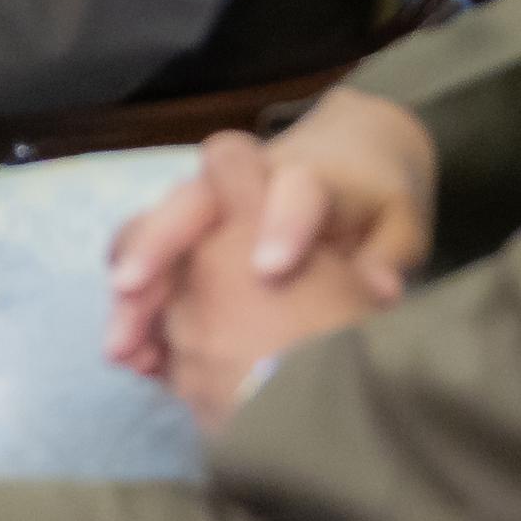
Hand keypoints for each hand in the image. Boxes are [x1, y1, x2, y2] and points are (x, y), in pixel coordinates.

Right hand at [104, 88, 435, 378]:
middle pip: (189, 203)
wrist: (347, 159)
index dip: (282, 223)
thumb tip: (378, 289)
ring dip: (132, 290)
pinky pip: (145, 271)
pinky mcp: (188, 245)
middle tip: (132, 289)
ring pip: (151, 235)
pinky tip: (134, 361)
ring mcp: (207, 214)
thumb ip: (389, 252)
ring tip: (121, 348)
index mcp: (304, 178)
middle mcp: (241, 190)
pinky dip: (137, 316)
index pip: (293, 190)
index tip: (271, 269)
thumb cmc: (372, 197)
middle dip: (158, 243)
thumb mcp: (399, 222)